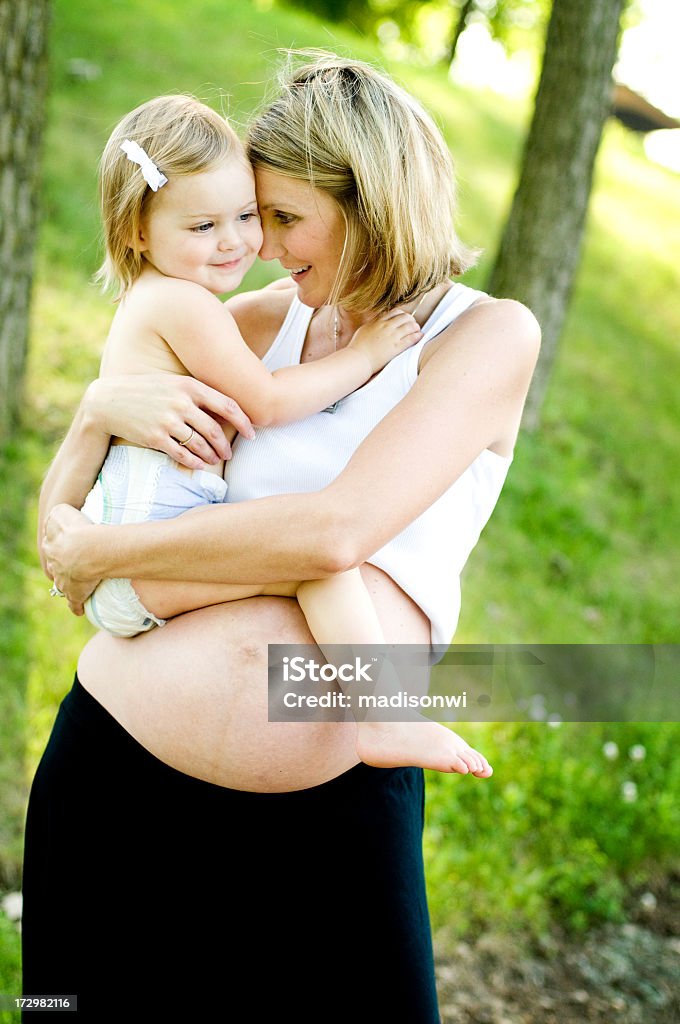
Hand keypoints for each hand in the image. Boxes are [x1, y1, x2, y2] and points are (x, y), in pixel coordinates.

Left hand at [43, 504, 100, 614]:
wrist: (84, 548)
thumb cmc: (76, 528)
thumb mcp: (61, 512)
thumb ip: (59, 511)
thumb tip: (60, 508)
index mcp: (50, 548)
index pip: (52, 552)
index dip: (59, 552)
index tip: (67, 553)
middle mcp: (54, 565)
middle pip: (56, 569)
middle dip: (62, 570)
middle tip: (74, 570)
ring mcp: (63, 580)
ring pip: (63, 585)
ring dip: (70, 587)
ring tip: (79, 589)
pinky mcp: (74, 593)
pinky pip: (74, 602)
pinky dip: (76, 606)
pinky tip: (80, 610)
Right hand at [84, 374, 255, 469]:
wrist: (108, 402)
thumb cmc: (146, 391)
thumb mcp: (173, 383)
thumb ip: (198, 393)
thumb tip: (227, 409)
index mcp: (189, 385)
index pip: (228, 405)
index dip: (244, 422)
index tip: (251, 433)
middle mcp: (180, 402)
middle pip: (215, 430)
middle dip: (225, 446)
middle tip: (229, 454)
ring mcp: (167, 421)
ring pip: (200, 445)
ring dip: (211, 456)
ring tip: (215, 460)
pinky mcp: (155, 438)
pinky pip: (182, 455)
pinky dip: (195, 463)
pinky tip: (199, 465)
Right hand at [348, 309, 422, 374]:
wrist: (358, 359)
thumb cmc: (357, 347)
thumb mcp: (364, 330)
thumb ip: (373, 324)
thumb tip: (377, 322)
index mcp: (378, 321)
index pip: (395, 312)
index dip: (402, 314)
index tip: (404, 318)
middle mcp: (386, 326)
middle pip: (405, 317)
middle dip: (411, 319)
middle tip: (413, 324)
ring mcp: (392, 336)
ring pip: (410, 326)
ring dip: (416, 327)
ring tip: (417, 330)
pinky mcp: (396, 347)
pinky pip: (411, 339)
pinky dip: (417, 336)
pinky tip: (420, 336)